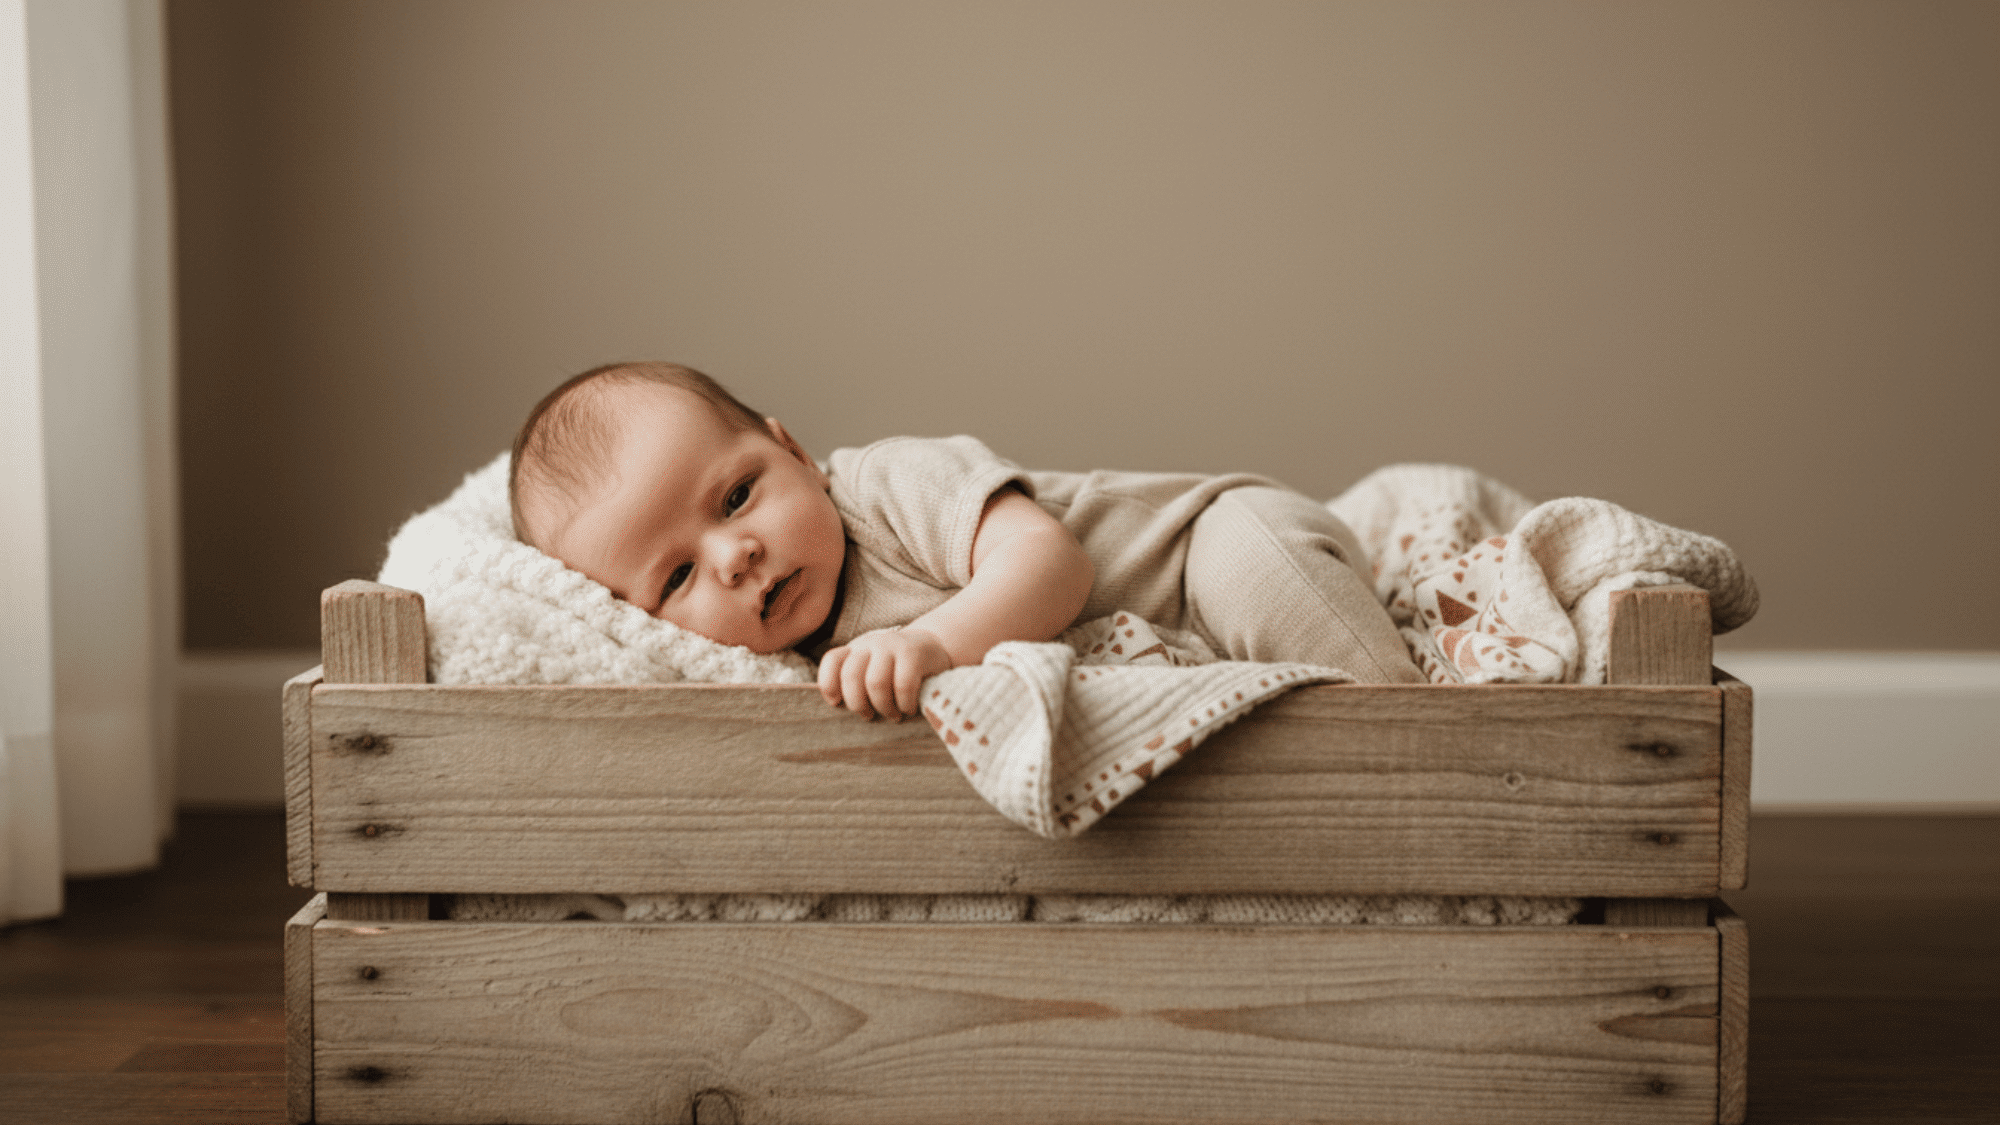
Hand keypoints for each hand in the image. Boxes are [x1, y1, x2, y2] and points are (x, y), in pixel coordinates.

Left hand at [818, 628, 953, 719]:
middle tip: (869, 716)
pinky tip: (909, 708)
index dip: (828, 685)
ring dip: (883, 707)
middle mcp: (870, 643)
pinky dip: (904, 704)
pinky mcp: (914, 652)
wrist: (933, 648)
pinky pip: (903, 685)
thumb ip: (856, 683)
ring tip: (893, 715)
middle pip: (851, 676)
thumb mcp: (873, 670)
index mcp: (855, 649)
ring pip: (876, 682)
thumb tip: (838, 710)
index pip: (832, 661)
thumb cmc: (897, 670)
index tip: (837, 704)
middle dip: (858, 704)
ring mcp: (892, 645)